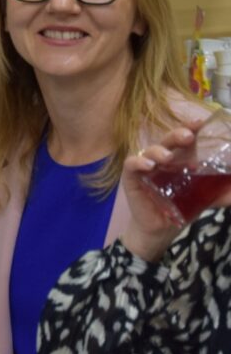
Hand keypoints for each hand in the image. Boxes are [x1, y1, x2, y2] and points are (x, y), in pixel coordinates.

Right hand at [120, 121, 204, 262]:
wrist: (162, 230)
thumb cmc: (182, 207)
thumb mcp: (207, 197)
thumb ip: (223, 192)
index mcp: (180, 158)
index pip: (184, 138)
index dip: (190, 127)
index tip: (201, 123)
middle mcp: (162, 159)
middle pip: (167, 140)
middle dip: (176, 135)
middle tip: (187, 136)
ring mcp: (146, 167)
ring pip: (149, 150)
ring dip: (158, 151)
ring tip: (168, 157)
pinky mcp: (132, 178)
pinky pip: (131, 164)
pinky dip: (138, 162)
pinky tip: (148, 166)